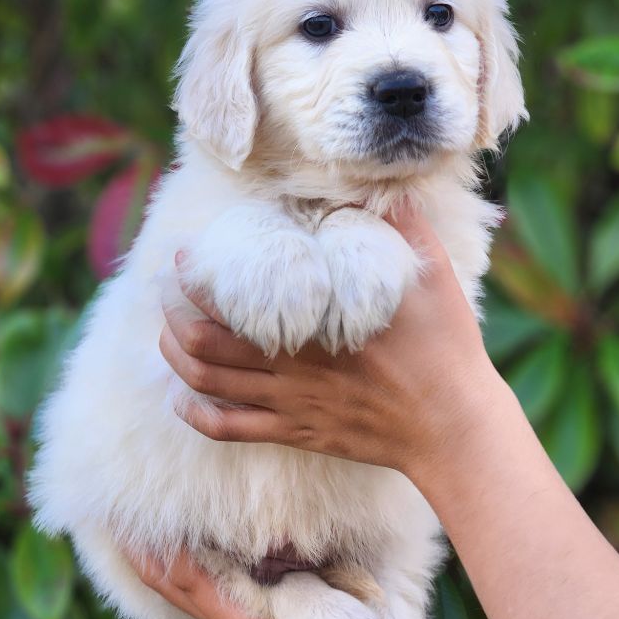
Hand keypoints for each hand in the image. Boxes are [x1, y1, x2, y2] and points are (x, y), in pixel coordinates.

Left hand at [159, 207, 500, 483]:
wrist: (454, 425)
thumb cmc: (447, 347)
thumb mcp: (433, 276)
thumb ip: (403, 226)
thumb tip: (380, 184)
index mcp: (318, 320)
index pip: (235, 297)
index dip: (196, 277)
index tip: (184, 257)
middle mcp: (293, 364)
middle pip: (204, 342)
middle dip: (172, 314)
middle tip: (164, 291)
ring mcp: (291, 404)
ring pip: (207, 384)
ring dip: (176, 356)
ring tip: (166, 332)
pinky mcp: (297, 434)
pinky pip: (229, 430)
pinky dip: (195, 414)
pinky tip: (182, 399)